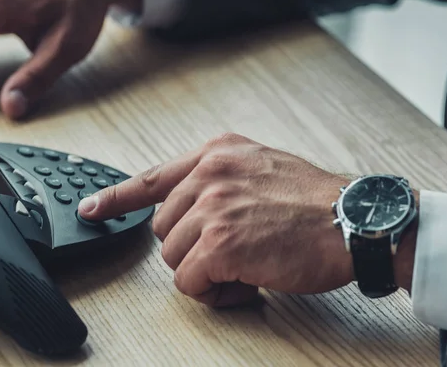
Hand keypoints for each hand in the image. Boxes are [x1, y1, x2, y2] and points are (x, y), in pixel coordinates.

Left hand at [78, 133, 358, 305]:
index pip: (152, 177)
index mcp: (217, 153)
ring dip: (205, 272)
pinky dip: (214, 291)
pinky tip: (246, 281)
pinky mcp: (219, 242)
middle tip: (231, 254)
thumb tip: (192, 209)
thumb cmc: (315, 202)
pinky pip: (190, 281)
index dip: (116, 197)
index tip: (91, 209)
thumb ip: (221, 180)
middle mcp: (209, 174)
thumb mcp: (261, 168)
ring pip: (173, 258)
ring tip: (244, 267)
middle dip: (192, 249)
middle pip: (164, 229)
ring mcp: (212, 206)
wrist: (355, 219)